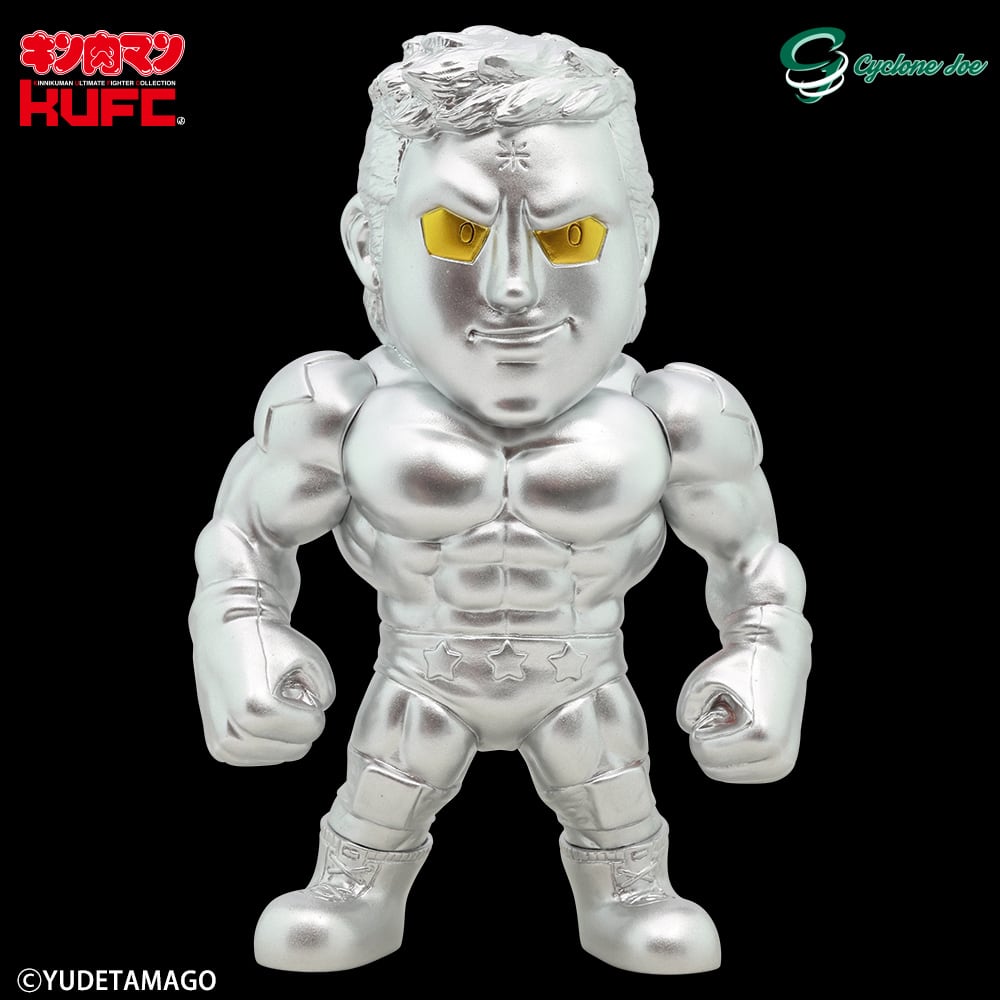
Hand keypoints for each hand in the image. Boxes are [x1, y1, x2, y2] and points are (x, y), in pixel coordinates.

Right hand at [190, 580, 334, 765]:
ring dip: (283, 729)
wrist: (224, 631)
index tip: (288, 680)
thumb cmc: (267, 640)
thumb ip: (325, 694)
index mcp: (254, 712)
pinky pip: (265, 756)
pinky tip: (255, 709)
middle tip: (277, 688)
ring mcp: (223, 746)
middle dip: (296, 718)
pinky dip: (269, 737)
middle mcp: (232, 735)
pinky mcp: (219, 750)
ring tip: (265, 696)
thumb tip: (312, 719)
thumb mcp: (311, 659)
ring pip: (283, 755)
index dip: (310, 701)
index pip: (313, 728)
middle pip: (299, 748)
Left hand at [676, 606, 810, 782]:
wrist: (777, 654)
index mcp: (763, 739)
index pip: (703, 754)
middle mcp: (778, 760)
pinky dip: (732, 748)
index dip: (702, 724)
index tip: (721, 702)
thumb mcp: (701, 682)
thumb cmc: (739, 664)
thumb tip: (694, 732)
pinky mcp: (780, 767)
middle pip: (712, 768)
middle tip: (729, 708)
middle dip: (711, 737)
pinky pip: (735, 769)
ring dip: (721, 743)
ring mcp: (782, 767)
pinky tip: (747, 724)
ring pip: (723, 772)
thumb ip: (686, 712)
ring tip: (739, 715)